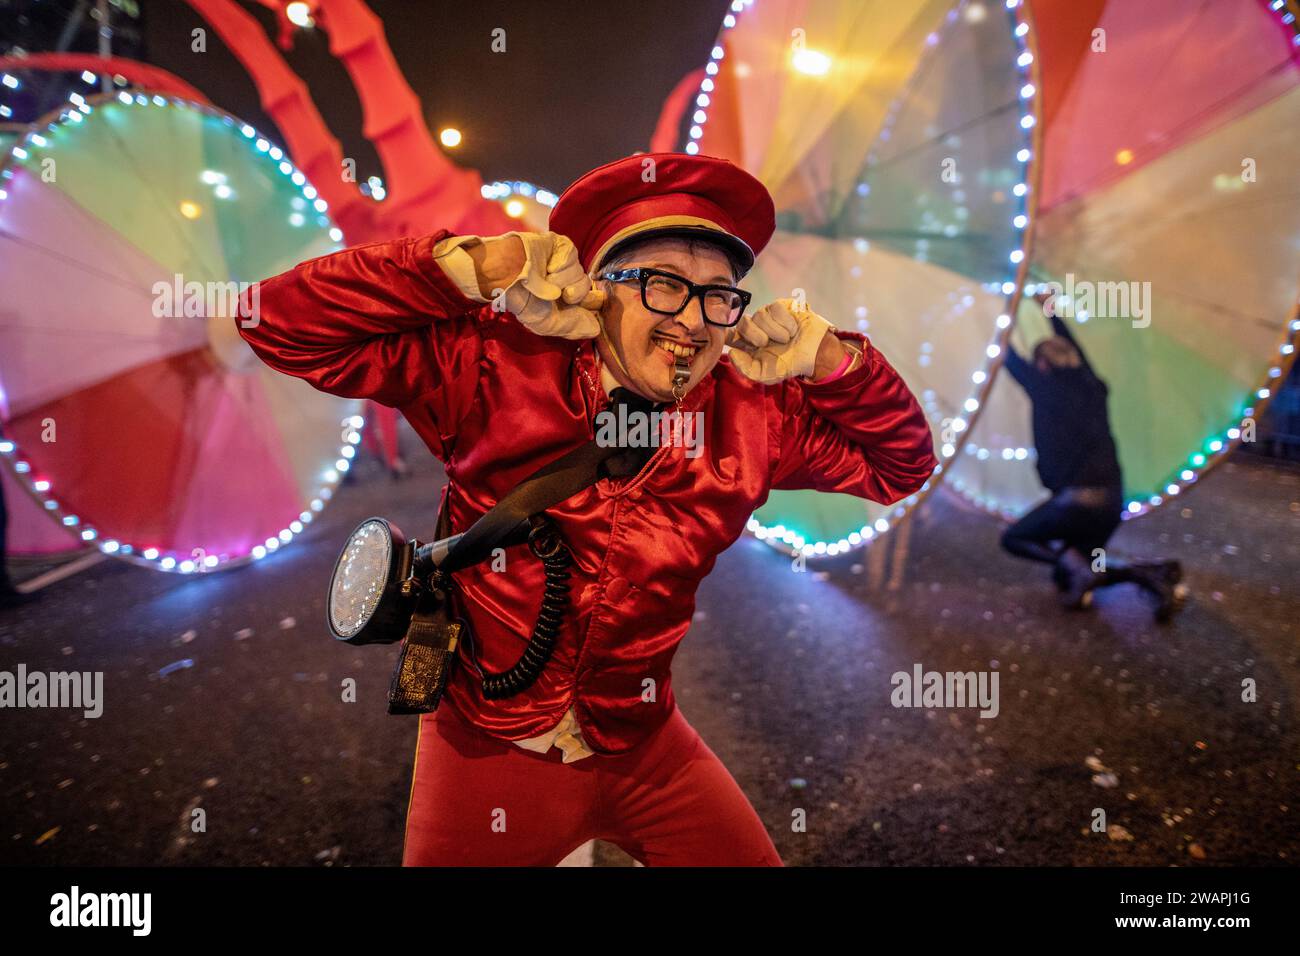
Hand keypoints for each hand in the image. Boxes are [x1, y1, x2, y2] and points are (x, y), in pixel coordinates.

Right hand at [477, 231, 604, 339]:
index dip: (586, 306)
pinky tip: (545, 267)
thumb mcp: (546, 323)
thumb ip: (572, 326)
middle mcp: (567, 279)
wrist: (504, 275)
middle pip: (586, 288)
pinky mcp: (560, 245)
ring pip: (580, 273)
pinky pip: (573, 257)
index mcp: (564, 298)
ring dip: (561, 280)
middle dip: (572, 295)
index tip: (574, 308)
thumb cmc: (521, 300)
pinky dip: (559, 266)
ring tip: (543, 278)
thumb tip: (595, 329)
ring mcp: (564, 261)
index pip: (589, 302)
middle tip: (555, 295)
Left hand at [725, 298, 834, 383]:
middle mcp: (753, 326)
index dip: (724, 332)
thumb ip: (746, 369)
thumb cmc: (789, 364)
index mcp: (746, 343)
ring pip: (760, 316)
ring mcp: (766, 315)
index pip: (727, 334)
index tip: (726, 336)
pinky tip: (793, 329)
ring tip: (786, 339)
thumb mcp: (766, 375)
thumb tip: (732, 352)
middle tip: (769, 344)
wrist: (815, 354)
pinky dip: (786, 323)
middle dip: (756, 336)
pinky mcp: (780, 305)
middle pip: (742, 323)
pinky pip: (775, 309)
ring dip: (776, 332)